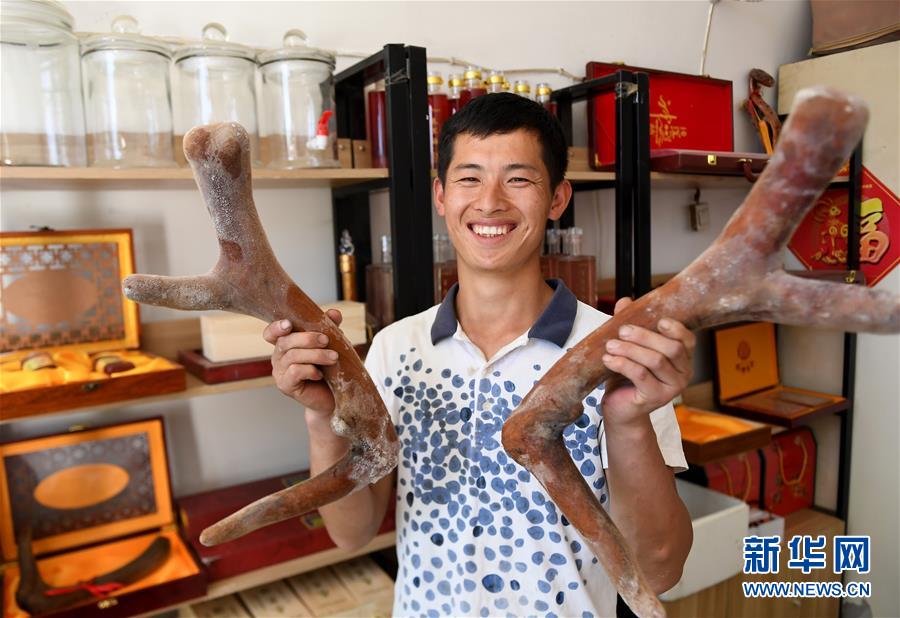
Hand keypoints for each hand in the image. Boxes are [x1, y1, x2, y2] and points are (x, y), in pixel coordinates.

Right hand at [264, 309, 342, 414]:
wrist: (331, 398)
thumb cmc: (329, 369)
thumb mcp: (331, 345)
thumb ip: (331, 328)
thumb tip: (334, 313)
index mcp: (285, 344)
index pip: (271, 333)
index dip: (276, 327)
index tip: (289, 324)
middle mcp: (278, 357)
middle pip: (285, 342)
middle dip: (307, 338)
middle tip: (326, 340)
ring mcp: (280, 372)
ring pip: (292, 356)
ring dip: (315, 355)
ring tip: (333, 357)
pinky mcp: (285, 386)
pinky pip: (294, 372)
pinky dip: (310, 370)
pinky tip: (320, 374)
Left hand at [601, 298, 695, 426]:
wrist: (621, 409)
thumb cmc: (628, 377)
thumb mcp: (630, 348)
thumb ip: (631, 326)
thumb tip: (625, 302)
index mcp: (682, 359)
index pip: (688, 340)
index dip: (675, 328)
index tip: (658, 320)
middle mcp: (683, 373)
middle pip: (671, 348)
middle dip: (645, 336)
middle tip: (622, 330)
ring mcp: (672, 388)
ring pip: (655, 360)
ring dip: (630, 349)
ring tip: (610, 345)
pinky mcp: (656, 398)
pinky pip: (640, 375)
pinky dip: (622, 364)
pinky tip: (608, 359)